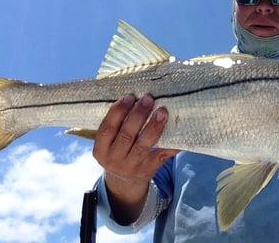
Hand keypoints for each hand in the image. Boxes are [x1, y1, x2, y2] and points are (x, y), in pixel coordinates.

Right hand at [93, 94, 178, 223]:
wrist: (125, 182)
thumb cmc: (119, 151)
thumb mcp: (110, 143)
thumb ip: (117, 124)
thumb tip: (135, 97)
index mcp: (101, 150)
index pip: (107, 129)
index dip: (118, 112)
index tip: (130, 96)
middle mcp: (114, 160)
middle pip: (126, 135)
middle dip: (138, 115)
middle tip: (148, 99)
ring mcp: (131, 167)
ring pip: (143, 145)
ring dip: (153, 126)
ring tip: (162, 111)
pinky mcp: (147, 171)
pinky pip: (161, 156)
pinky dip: (170, 144)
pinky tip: (178, 133)